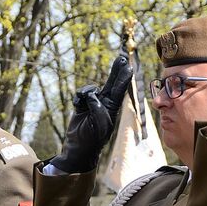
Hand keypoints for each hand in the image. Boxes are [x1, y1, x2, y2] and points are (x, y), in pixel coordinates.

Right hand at [50, 55, 132, 172]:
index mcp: (112, 108)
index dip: (123, 77)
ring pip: (91, 89)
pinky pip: (80, 94)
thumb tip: (93, 94)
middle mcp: (105, 104)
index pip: (119, 90)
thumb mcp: (99, 124)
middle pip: (111, 83)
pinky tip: (77, 105)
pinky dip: (78, 98)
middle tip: (122, 58)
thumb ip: (97, 108)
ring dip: (86, 92)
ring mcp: (93, 104)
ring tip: (82, 103)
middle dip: (116, 71)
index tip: (129, 66)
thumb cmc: (92, 138)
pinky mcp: (82, 105)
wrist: (78, 147)